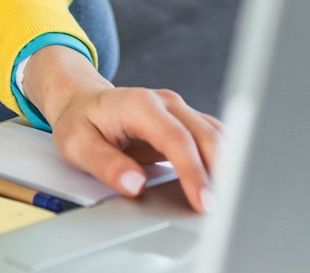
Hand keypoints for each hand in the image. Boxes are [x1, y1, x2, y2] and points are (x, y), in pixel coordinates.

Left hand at [22, 47, 223, 212]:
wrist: (82, 100)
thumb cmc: (80, 121)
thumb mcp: (78, 145)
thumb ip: (106, 165)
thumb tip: (135, 185)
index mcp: (140, 104)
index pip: (176, 139)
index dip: (193, 171)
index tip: (202, 200)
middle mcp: (166, 103)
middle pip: (205, 135)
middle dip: (219, 171)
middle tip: (222, 208)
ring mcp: (179, 110)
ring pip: (215, 134)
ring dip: (228, 164)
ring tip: (230, 199)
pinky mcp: (185, 121)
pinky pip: (213, 137)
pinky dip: (224, 158)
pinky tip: (227, 181)